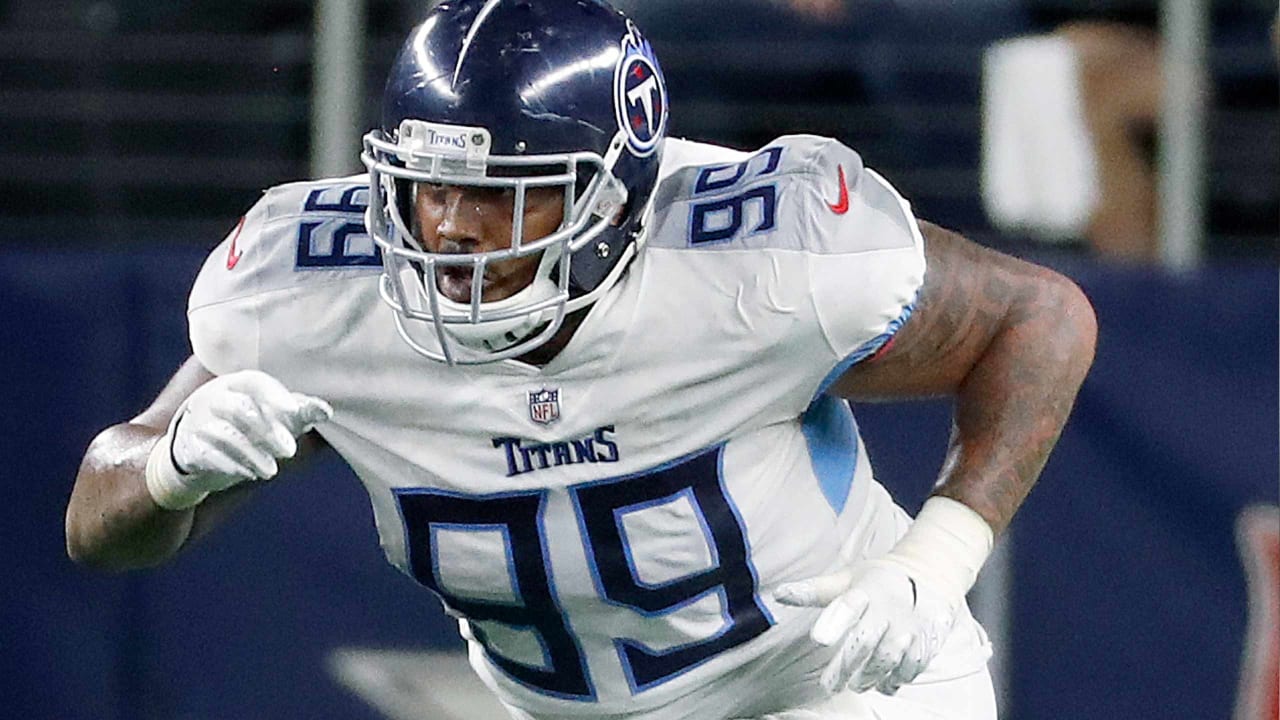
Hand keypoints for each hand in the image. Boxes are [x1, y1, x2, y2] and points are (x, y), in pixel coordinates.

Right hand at [145, 370, 332, 508]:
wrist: (201, 444)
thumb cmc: (250, 423)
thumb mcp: (276, 414)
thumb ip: (301, 411)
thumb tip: (326, 411)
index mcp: (239, 384)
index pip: (255, 383)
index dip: (275, 396)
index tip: (296, 412)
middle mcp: (215, 398)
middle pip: (239, 408)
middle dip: (266, 430)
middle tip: (290, 451)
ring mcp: (198, 421)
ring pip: (223, 433)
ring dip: (251, 454)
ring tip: (272, 471)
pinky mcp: (189, 447)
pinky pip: (205, 454)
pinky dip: (228, 465)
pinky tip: (247, 474)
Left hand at [774, 557, 960, 695]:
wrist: (930, 576)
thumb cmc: (878, 582)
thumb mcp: (847, 580)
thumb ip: (814, 591)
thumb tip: (779, 593)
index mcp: (866, 588)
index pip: (847, 604)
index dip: (833, 621)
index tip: (818, 639)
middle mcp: (889, 606)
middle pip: (865, 640)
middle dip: (846, 665)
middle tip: (830, 685)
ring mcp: (911, 625)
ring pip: (889, 658)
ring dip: (870, 676)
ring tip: (856, 684)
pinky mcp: (928, 640)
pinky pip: (911, 667)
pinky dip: (895, 680)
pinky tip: (883, 683)